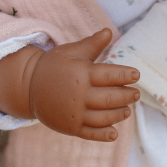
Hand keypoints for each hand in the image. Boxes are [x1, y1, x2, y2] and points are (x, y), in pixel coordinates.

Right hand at [0, 28, 140, 140]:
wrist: (29, 86)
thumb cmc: (54, 65)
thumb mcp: (71, 51)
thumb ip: (92, 44)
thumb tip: (109, 31)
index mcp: (82, 73)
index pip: (109, 75)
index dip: (125, 75)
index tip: (136, 75)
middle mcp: (80, 95)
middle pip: (109, 98)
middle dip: (126, 96)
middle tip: (137, 94)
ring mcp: (75, 113)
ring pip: (103, 117)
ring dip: (118, 114)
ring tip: (128, 110)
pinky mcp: (70, 127)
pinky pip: (90, 133)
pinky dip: (103, 135)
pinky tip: (114, 134)